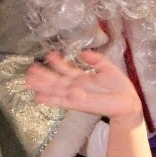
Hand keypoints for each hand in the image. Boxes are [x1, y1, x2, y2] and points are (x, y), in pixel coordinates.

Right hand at [25, 50, 142, 121]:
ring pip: (55, 90)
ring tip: (28, 82)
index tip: (48, 55)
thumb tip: (82, 52)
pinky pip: (61, 101)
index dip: (57, 63)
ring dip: (42, 86)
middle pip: (56, 80)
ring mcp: (75, 95)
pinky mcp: (77, 104)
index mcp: (82, 78)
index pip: (66, 69)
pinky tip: (39, 97)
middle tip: (29, 71)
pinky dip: (50, 99)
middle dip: (43, 76)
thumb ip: (95, 59)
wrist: (127, 101)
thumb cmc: (119, 86)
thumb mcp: (107, 66)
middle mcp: (76, 87)